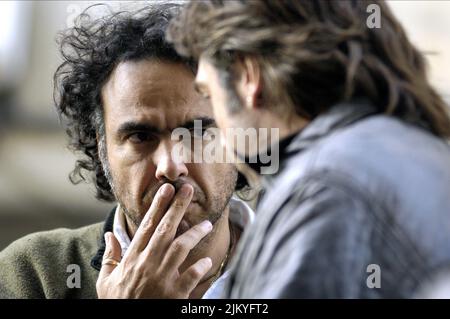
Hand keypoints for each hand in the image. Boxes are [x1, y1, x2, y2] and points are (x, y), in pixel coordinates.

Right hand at [96, 183, 212, 297]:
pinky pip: (190, 276)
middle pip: (166, 229)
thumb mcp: (106, 281)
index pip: (147, 226)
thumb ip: (110, 257)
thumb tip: (108, 235)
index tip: (166, 189)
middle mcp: (147, 264)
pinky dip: (199, 268)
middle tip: (188, 190)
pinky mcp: (173, 294)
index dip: (157, 205)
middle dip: (178, 207)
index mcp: (132, 258)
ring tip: (207, 223)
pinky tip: (207, 261)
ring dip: (195, 233)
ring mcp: (161, 278)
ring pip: (180, 247)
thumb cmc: (118, 303)